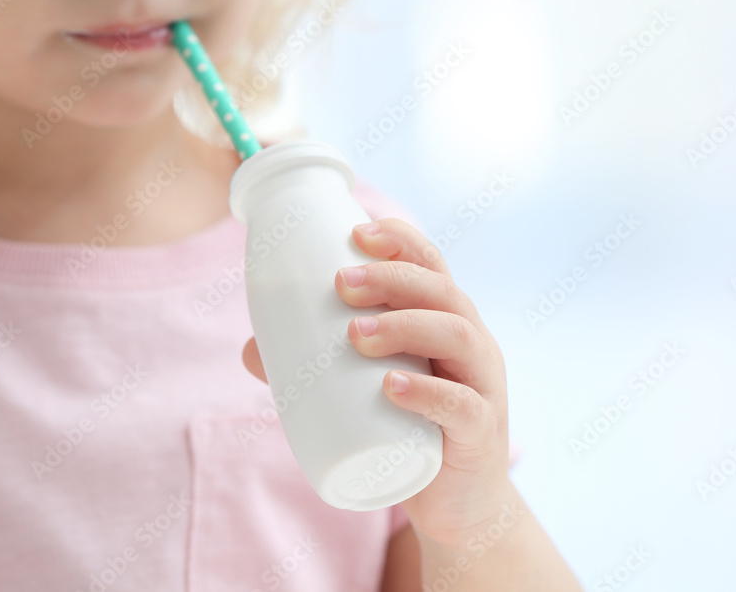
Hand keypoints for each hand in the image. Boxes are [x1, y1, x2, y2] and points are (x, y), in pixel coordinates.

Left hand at [242, 217, 514, 548]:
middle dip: (392, 278)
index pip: (433, 266)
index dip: (401, 241)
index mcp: (447, 322)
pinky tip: (392, 387)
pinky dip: (428, 394)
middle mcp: (472, 345)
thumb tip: (251, 350)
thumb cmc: (411, 430)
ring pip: (459, 337)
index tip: (356, 233)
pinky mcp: (481, 435)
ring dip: (406, 326)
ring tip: (356, 333)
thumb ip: (316, 369)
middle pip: (443, 292)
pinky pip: (464, 407)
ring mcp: (483, 387)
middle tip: (341, 283)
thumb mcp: (369, 391)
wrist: (458, 502)